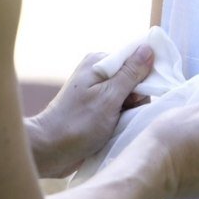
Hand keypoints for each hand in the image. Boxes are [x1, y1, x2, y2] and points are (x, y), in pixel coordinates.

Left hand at [26, 44, 154, 177]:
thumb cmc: (78, 123)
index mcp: (99, 62)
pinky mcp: (97, 109)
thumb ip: (131, 73)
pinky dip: (123, 119)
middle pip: (135, 79)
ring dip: (130, 112)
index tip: (141, 94)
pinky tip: (116, 129)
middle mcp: (98, 73)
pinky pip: (121, 109)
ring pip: (130, 97)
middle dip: (137, 98)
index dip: (145, 75)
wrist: (49, 150)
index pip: (136, 58)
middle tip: (124, 112)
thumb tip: (148, 48)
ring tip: (118, 124)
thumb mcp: (109, 97)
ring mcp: (97, 92)